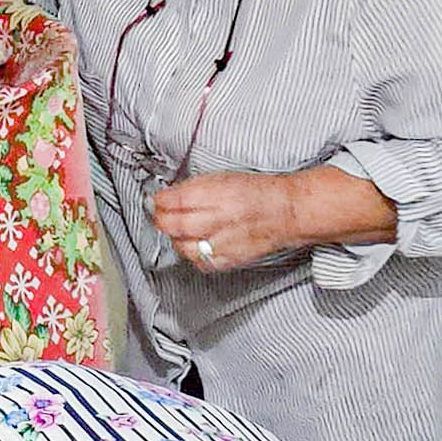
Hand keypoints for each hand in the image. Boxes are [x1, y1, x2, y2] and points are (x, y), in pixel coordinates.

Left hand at [150, 173, 306, 272]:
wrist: (287, 212)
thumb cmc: (257, 193)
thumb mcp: (222, 178)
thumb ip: (191, 188)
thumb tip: (165, 197)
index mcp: (216, 192)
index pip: (174, 200)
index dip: (158, 202)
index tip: (153, 201)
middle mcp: (218, 218)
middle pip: (174, 225)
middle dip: (161, 220)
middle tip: (159, 216)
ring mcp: (223, 242)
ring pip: (183, 247)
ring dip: (175, 239)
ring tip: (180, 230)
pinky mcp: (229, 260)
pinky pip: (200, 262)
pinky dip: (192, 255)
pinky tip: (196, 245)